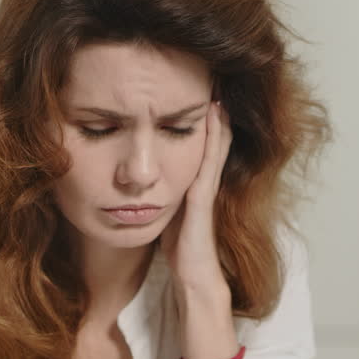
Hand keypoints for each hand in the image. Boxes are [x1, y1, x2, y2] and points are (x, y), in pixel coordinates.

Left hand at [160, 100, 233, 293]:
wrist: (193, 276)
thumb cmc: (179, 249)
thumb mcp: (167, 213)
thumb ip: (160, 195)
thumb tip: (139, 179)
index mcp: (194, 184)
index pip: (200, 145)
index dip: (200, 121)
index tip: (194, 93)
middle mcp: (204, 182)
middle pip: (213, 140)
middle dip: (213, 114)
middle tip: (213, 82)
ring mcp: (207, 187)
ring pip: (216, 144)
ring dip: (218, 117)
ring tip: (218, 90)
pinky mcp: (204, 195)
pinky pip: (210, 159)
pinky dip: (215, 136)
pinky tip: (215, 115)